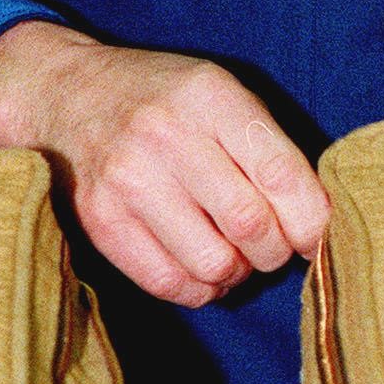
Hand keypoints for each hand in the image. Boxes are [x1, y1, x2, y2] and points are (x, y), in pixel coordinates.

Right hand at [0, 21, 327, 306]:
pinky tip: (201, 267)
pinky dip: (200, 289)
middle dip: (276, 250)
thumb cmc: (164, 99)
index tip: (314, 236)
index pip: (280, 173)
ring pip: (214, 263)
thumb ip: (268, 148)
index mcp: (209, 97)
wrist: (68, 94)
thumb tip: (315, 223)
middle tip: (272, 246)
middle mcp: (166, 135)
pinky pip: (170, 283)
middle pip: (251, 225)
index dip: (310, 219)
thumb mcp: (220, 95)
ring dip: (237, 273)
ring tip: (234, 255)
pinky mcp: (100, 221)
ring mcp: (127, 180)